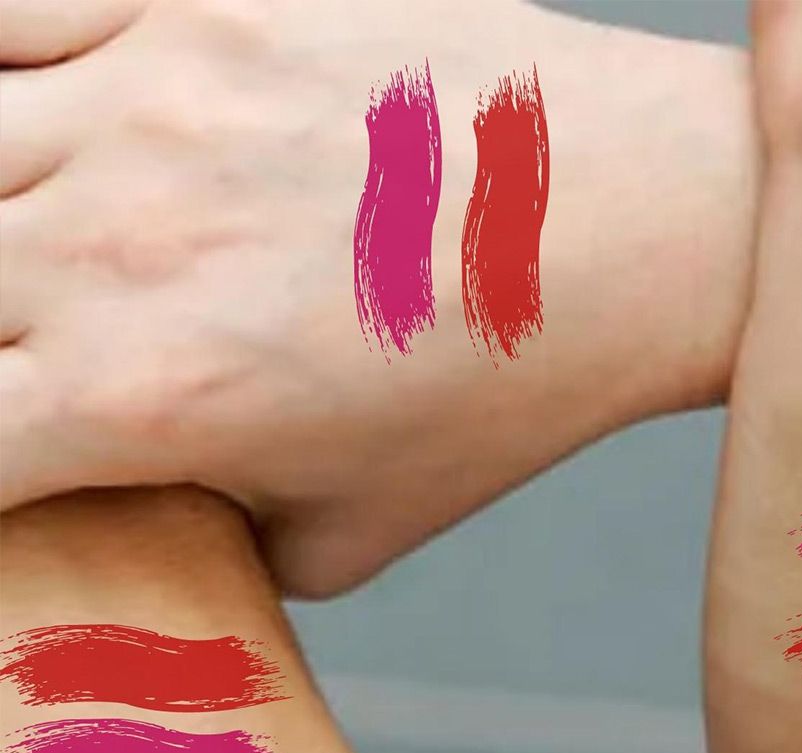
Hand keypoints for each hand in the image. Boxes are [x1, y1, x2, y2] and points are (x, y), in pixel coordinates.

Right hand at [0, 0, 755, 595]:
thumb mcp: (345, 535)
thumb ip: (211, 539)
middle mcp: (113, 249)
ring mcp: (143, 104)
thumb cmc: (496, 394)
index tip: (23, 464)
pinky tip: (48, 131)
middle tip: (51, 356)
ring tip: (53, 253)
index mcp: (142, 399)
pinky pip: (13, 13)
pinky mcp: (189, 0)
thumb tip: (141, 510)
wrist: (628, 223)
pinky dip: (7, 75)